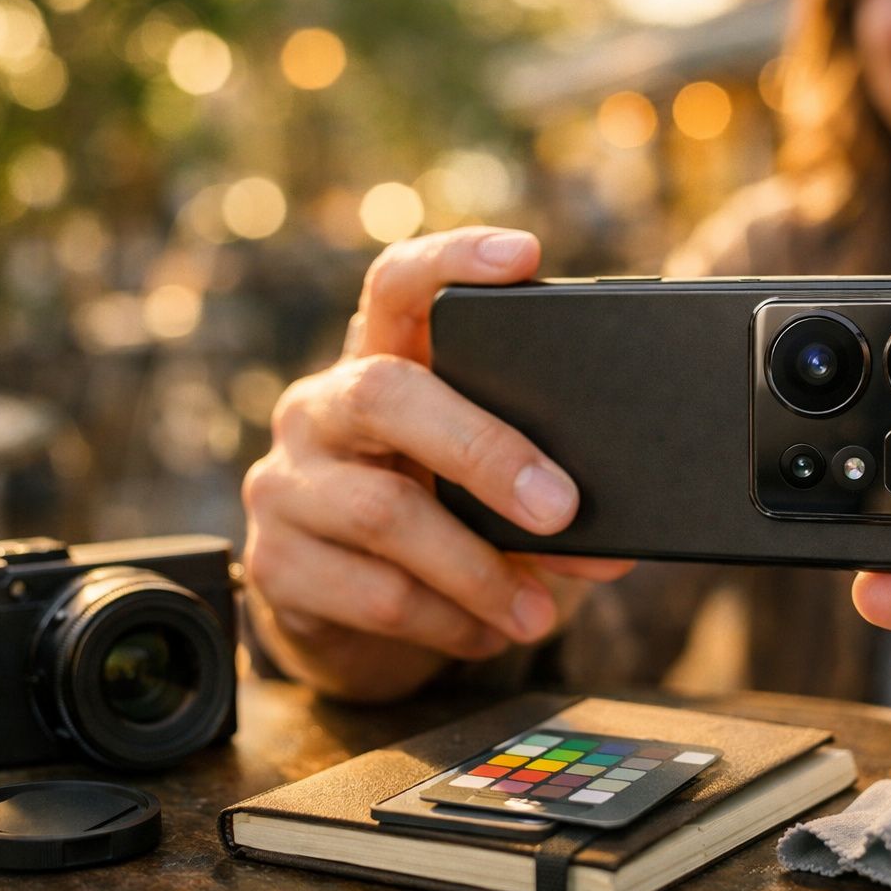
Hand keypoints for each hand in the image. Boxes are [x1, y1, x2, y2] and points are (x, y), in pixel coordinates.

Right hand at [242, 227, 633, 700]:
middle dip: (487, 453)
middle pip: (388, 395)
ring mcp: (284, 482)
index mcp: (379, 360)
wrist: (339, 605)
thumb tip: (617, 545)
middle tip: (562, 509)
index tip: (526, 256)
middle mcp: (319, 405)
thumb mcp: (477, 482)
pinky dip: (446, 622)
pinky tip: (484, 634)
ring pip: (385, 513)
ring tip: (539, 613)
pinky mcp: (274, 562)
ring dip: (479, 572)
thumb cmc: (434, 512)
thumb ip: (534, 486)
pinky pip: (371, 594)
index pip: (399, 283)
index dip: (455, 259)